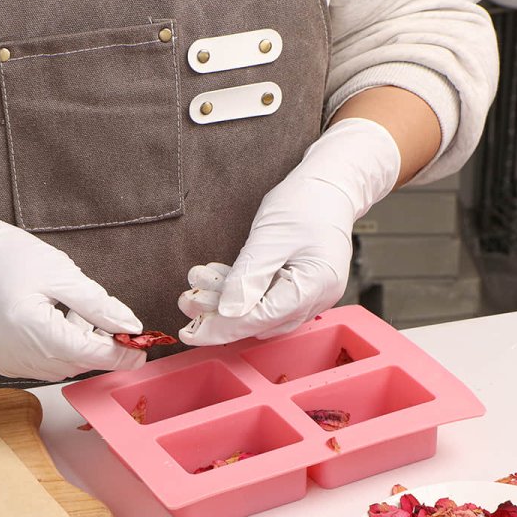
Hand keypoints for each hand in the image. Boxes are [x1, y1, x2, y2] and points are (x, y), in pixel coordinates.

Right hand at [0, 190, 144, 381]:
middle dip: (97, 347)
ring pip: (59, 368)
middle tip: (104, 321)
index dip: (119, 354)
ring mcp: (4, 362)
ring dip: (74, 348)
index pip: (88, 352)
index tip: (141, 349)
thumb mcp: (62, 274)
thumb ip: (99, 305)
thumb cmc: (10, 258)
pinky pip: (38, 366)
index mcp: (32, 327)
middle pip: (75, 363)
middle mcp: (15, 353)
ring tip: (64, 314)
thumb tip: (131, 327)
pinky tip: (45, 324)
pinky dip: (52, 351)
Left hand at [178, 118, 400, 344]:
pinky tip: (215, 278)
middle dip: (219, 313)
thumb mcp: (270, 236)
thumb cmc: (306, 202)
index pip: (260, 319)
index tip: (189, 333)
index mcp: (314, 286)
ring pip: (258, 312)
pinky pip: (265, 300)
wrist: (330, 184)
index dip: (222, 328)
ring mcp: (310, 297)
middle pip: (259, 321)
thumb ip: (248, 277)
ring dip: (225, 301)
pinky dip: (239, 291)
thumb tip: (227, 313)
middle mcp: (316, 299)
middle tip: (185, 301)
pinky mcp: (299, 290)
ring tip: (196, 283)